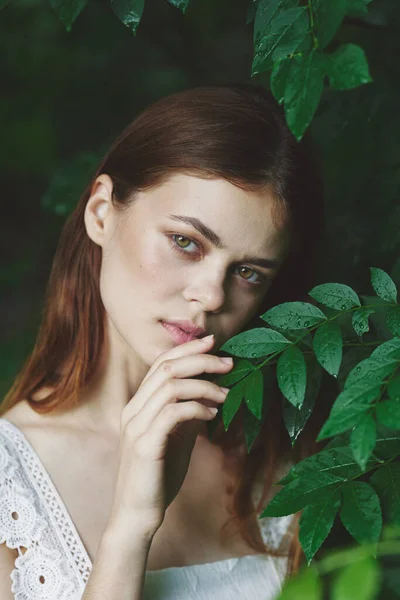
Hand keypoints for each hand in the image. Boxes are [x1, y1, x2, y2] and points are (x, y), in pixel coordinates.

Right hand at [108, 335, 232, 536]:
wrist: (137, 515)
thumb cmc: (158, 477)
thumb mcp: (177, 439)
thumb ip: (187, 415)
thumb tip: (210, 394)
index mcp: (138, 405)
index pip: (161, 364)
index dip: (188, 350)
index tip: (214, 343)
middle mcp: (133, 410)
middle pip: (167, 368)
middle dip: (201, 360)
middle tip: (229, 363)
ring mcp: (136, 426)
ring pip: (170, 386)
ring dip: (204, 385)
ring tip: (225, 395)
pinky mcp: (144, 444)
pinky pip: (173, 413)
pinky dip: (197, 408)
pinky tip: (212, 416)